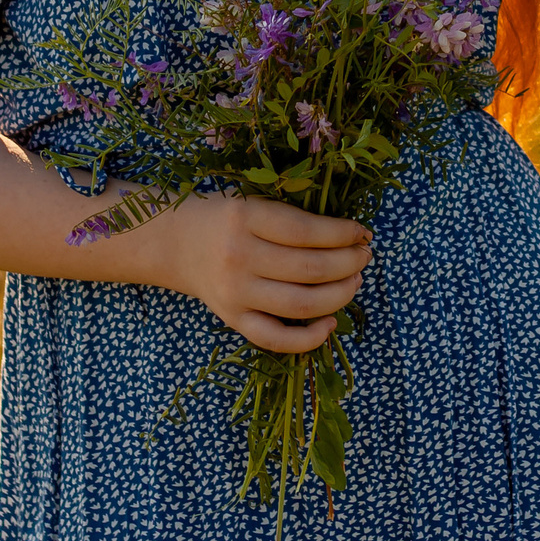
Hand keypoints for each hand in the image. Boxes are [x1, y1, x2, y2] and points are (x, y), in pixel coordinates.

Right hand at [127, 190, 372, 353]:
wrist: (175, 244)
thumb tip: (350, 236)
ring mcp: (235, 293)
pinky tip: (331, 323)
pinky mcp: (232, 319)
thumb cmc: (224, 218)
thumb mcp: (252, 201)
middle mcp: (239, 257)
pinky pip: (275, 339)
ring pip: (300, 304)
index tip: (363, 233)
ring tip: (355, 281)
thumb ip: (292, 217)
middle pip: (310, 269)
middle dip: (349, 263)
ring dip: (339, 295)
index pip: (306, 231)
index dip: (343, 234)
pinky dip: (308, 338)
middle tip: (364, 257)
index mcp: (245, 218)